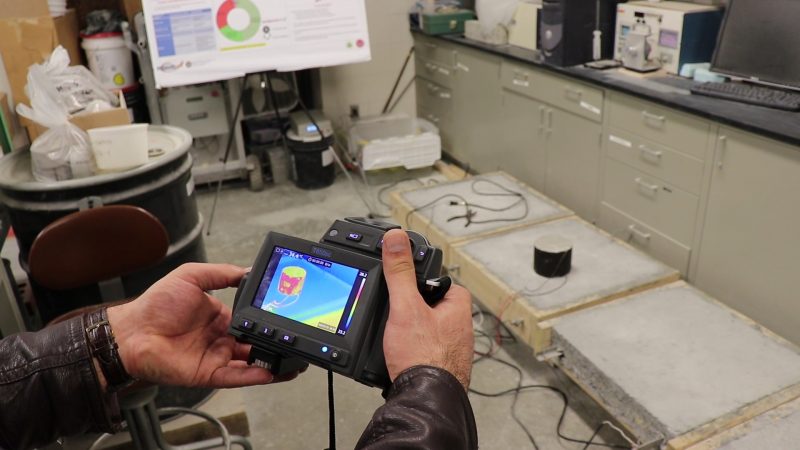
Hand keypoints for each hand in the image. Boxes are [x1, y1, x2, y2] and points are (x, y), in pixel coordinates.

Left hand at [107, 263, 297, 387]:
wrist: (132, 331)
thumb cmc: (155, 305)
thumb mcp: (190, 277)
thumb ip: (221, 273)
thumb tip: (247, 269)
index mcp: (219, 317)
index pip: (250, 320)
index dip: (267, 320)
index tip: (285, 316)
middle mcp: (220, 339)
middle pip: (254, 343)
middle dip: (275, 344)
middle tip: (295, 342)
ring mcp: (215, 357)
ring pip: (250, 362)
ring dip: (271, 363)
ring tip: (292, 361)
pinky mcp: (208, 373)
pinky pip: (235, 376)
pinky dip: (253, 376)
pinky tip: (269, 372)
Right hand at [381, 230, 473, 389]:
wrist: (425, 401)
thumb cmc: (424, 358)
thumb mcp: (406, 307)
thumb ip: (400, 272)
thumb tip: (396, 240)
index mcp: (458, 308)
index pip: (441, 281)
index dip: (421, 281)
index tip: (405, 282)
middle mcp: (460, 329)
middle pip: (431, 305)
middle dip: (413, 309)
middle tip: (397, 315)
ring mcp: (452, 350)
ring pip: (428, 330)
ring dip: (411, 333)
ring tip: (398, 339)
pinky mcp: (442, 367)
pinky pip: (425, 350)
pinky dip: (412, 351)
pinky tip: (402, 357)